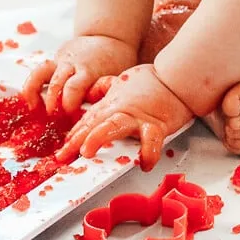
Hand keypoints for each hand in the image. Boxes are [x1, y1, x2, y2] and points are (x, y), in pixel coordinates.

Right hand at [22, 35, 136, 114]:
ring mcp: (60, 61)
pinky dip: (32, 86)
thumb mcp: (116, 75)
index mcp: (88, 70)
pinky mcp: (54, 60)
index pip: (74, 86)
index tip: (69, 115)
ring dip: (34, 92)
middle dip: (52, 102)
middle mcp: (71, 64)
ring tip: (33, 108)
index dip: (69, 102)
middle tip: (52, 117)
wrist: (108, 35)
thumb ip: (106, 93)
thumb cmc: (115, 60)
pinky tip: (30, 100)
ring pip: (40, 73)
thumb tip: (104, 115)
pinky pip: (39, 72)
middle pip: (56, 83)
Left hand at [55, 64, 192, 170]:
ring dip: (98, 137)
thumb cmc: (152, 81)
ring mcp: (137, 117)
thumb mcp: (121, 80)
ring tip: (87, 151)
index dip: (74, 134)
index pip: (88, 120)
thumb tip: (91, 94)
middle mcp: (121, 110)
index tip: (64, 147)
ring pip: (114, 125)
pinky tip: (144, 163)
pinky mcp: (157, 124)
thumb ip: (105, 88)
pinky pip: (151, 139)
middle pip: (94, 123)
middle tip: (63, 155)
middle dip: (76, 140)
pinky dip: (148, 151)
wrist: (176, 77)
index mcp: (112, 103)